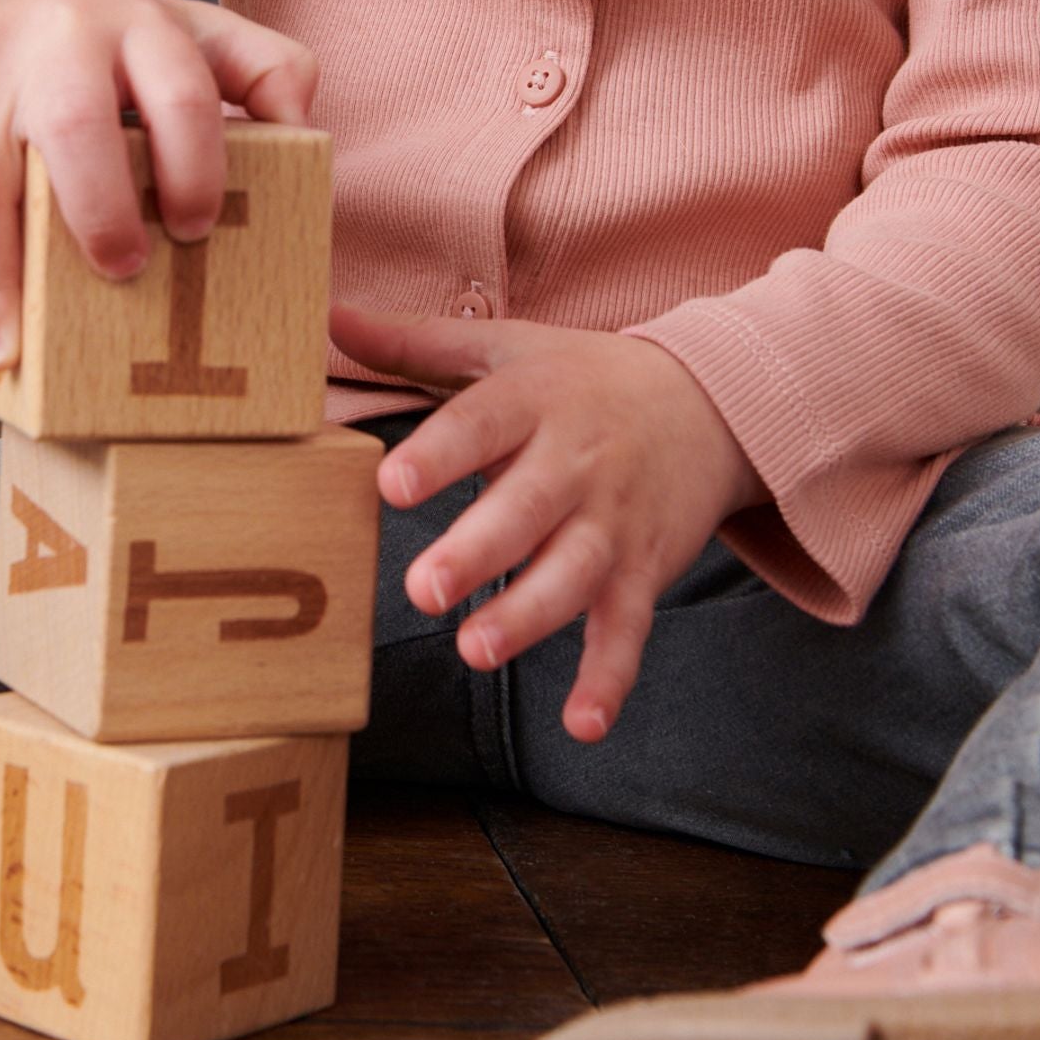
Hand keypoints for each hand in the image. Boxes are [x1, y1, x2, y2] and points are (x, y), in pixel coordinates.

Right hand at [0, 0, 318, 365]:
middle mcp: (58, 36)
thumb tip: (305, 129)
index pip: (182, 93)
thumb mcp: (190, 30)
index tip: (196, 230)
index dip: (195, 167)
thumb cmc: (106, 33)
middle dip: (97, 212)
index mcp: (140, 25)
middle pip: (74, 125)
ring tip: (10, 346)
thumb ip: (261, 70)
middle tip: (121, 275)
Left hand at [329, 304, 765, 742]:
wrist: (711, 401)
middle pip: (525, 508)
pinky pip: (628, 629)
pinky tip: (582, 722)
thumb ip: (412, 342)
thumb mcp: (505, 347)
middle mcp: (575, 461)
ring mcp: (613, 521)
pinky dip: (610, 677)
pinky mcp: (643, 571)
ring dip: (528, 616)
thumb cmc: (584, 376)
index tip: (392, 485)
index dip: (438, 454)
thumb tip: (328, 317)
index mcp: (533, 400)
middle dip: (478, 552)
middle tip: (425, 589)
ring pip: (572, 573)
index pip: (481, 423)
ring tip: (477, 649)